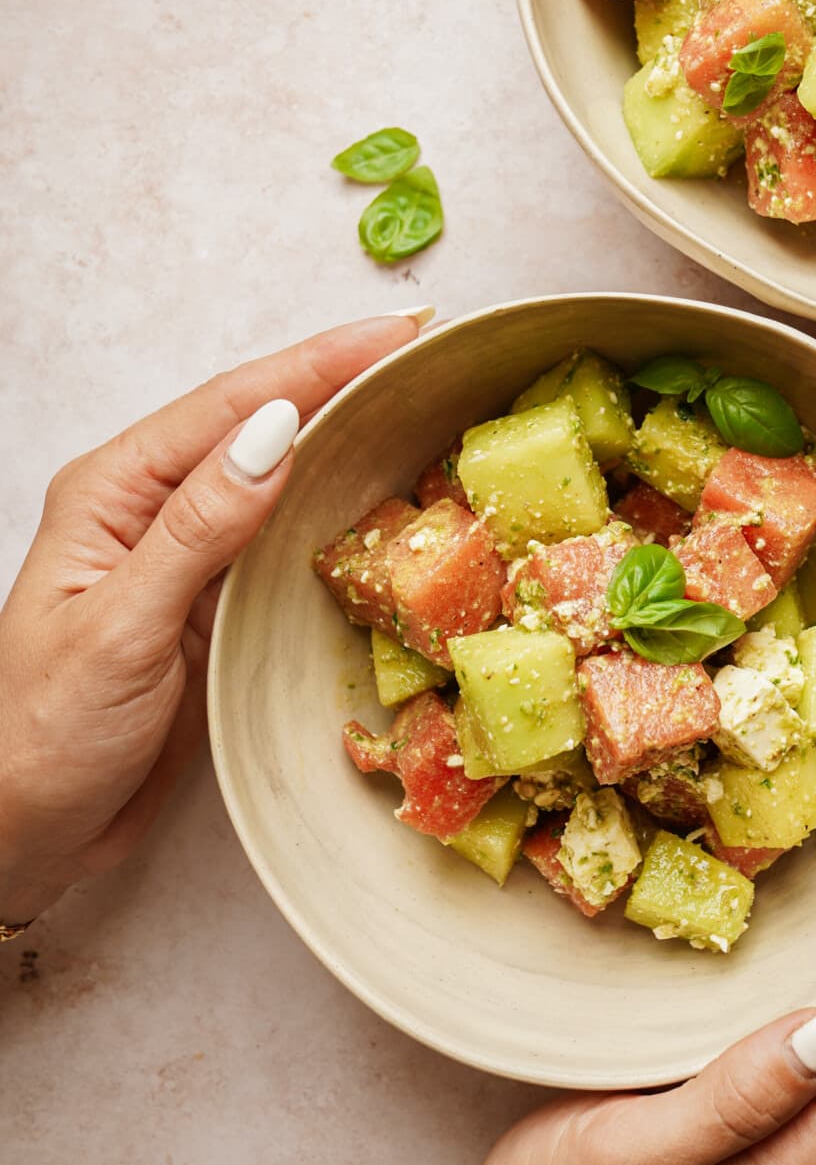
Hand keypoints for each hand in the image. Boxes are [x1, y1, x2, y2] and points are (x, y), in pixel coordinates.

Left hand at [0, 311, 428, 924]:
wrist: (24, 832)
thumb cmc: (41, 732)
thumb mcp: (121, 627)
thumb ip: (197, 530)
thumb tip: (272, 433)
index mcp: (113, 492)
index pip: (230, 406)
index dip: (319, 363)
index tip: (395, 332)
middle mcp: (151, 510)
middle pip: (259, 424)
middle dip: (340, 379)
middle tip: (425, 347)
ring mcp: (187, 558)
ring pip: (278, 477)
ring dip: (346, 437)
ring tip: (419, 399)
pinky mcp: (214, 607)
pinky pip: (285, 541)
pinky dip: (336, 510)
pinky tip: (380, 494)